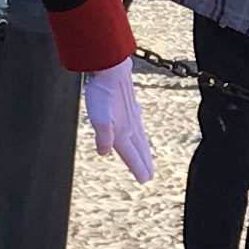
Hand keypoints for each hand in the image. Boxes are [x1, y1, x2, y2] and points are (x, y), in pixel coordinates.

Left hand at [79, 58, 155, 182]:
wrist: (113, 69)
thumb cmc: (103, 93)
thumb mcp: (98, 118)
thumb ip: (103, 137)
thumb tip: (104, 152)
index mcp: (122, 132)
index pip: (132, 155)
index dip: (138, 168)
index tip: (145, 180)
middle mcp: (130, 126)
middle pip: (139, 149)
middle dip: (144, 163)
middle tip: (150, 175)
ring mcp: (132, 116)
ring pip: (140, 138)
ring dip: (145, 150)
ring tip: (148, 158)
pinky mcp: (131, 106)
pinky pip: (138, 126)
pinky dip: (140, 134)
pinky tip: (138, 129)